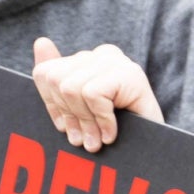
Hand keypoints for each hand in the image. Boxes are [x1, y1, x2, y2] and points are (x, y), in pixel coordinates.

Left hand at [31, 37, 160, 151]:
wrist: (152, 151)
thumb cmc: (116, 132)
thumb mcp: (78, 109)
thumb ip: (57, 78)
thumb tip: (41, 41)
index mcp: (88, 59)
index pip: (45, 73)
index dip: (53, 105)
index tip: (67, 127)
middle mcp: (103, 54)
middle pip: (55, 79)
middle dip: (68, 115)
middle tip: (85, 139)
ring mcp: (118, 62)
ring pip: (71, 88)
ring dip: (86, 122)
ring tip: (98, 139)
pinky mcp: (130, 74)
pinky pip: (93, 95)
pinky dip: (102, 121)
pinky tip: (112, 134)